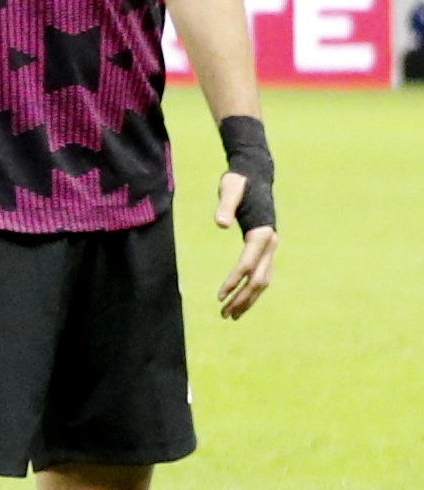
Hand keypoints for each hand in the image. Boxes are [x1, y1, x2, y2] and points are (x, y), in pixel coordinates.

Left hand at [211, 116, 274, 317]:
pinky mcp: (266, 247)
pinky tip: (238, 299)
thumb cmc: (239, 182)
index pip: (247, 263)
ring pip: (263, 280)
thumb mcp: (229, 189)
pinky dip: (251, 289)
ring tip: (230, 315)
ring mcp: (271, 246)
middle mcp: (271, 242)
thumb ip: (225, 205)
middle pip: (259, 278)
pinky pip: (261, 273)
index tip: (219, 296)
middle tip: (224, 315)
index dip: (233, 280)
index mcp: (262, 232)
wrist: (256, 174)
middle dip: (242, 298)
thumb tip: (219, 224)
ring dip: (248, 298)